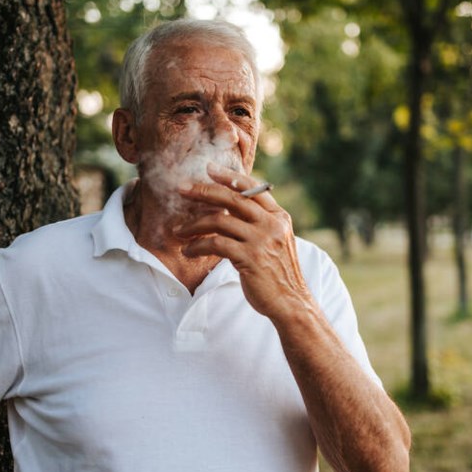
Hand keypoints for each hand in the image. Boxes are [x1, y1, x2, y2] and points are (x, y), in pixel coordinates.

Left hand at [175, 164, 310, 320]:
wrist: (292, 303)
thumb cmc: (278, 274)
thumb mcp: (275, 242)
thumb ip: (258, 224)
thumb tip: (230, 210)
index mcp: (279, 217)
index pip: (253, 188)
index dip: (229, 176)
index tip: (209, 169)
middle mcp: (272, 224)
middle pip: (232, 198)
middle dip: (204, 191)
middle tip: (182, 189)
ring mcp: (261, 240)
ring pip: (219, 220)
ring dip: (193, 225)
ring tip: (179, 232)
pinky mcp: (250, 258)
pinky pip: (216, 244)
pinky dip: (197, 246)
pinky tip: (189, 251)